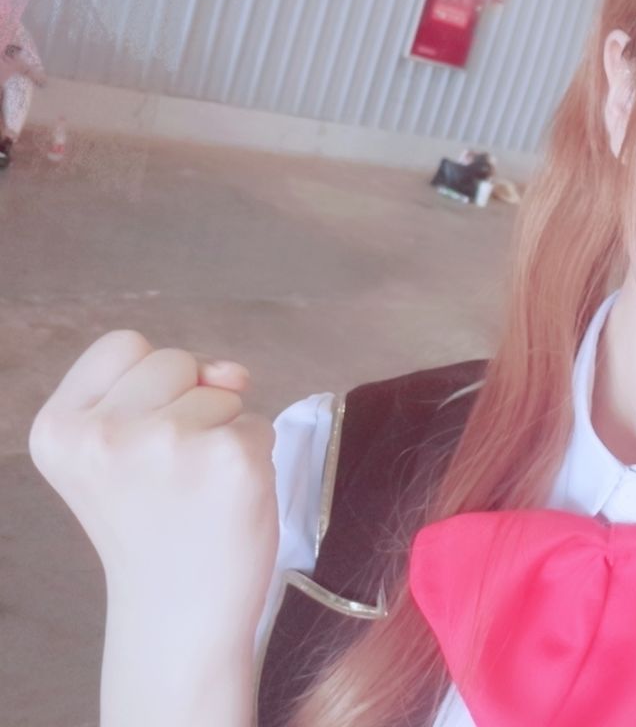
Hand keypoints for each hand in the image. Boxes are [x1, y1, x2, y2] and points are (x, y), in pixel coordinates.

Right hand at [29, 330, 278, 638]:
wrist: (179, 611)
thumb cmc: (157, 520)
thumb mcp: (126, 446)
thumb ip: (170, 385)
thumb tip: (234, 373)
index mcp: (58, 428)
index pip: (124, 344)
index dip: (150, 383)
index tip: (138, 442)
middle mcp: (103, 434)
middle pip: (174, 358)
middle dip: (188, 403)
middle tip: (171, 475)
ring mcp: (166, 444)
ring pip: (221, 389)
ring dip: (222, 429)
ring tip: (196, 489)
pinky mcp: (228, 458)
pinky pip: (257, 423)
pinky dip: (253, 454)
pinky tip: (226, 499)